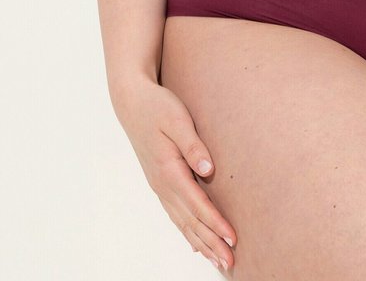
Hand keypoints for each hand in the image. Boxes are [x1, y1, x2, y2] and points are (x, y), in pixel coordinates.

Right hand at [116, 77, 236, 271]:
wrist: (132, 103)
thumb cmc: (157, 107)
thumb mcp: (177, 119)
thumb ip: (193, 145)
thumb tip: (208, 169)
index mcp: (168, 170)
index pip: (197, 205)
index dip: (216, 223)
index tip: (233, 238)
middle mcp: (163, 185)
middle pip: (190, 222)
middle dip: (211, 243)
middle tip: (230, 262)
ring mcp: (160, 187)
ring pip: (183, 223)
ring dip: (201, 243)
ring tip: (218, 261)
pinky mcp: (160, 183)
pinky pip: (176, 215)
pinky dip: (187, 233)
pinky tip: (196, 245)